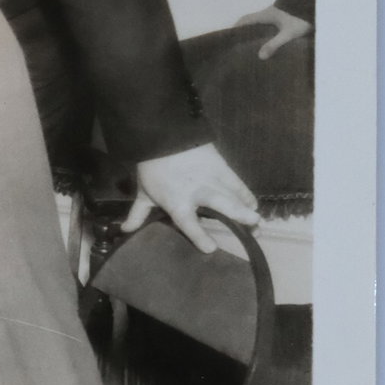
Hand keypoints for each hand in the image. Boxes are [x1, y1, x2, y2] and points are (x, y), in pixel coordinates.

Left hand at [123, 143, 258, 253]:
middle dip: (239, 217)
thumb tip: (125, 231)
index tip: (211, 249)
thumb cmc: (152, 168)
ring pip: (234, 195)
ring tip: (259, 222)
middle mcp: (198, 192)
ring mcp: (212, 178)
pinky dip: (246, 194)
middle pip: (222, 205)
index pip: (189, 223)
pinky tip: (254, 205)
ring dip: (248, 208)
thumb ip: (138, 214)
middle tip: (254, 229)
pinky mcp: (221, 166)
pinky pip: (237, 183)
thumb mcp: (144, 193)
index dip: (199, 236)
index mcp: (177, 201)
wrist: (162, 136)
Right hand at [234, 4, 312, 59]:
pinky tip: (272, 38)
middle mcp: (270, 13)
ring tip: (256, 43)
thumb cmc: (300, 16)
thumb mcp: (288, 33)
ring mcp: (279, 13)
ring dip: (258, 30)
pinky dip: (268, 30)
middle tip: (242, 42)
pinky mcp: (287, 16)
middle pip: (253, 21)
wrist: (315, 3)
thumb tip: (260, 56)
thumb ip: (274, 44)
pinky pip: (273, 23)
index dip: (236, 27)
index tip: (230, 35)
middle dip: (246, 30)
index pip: (245, 19)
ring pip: (263, 22)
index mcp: (266, 15)